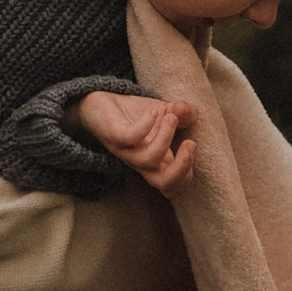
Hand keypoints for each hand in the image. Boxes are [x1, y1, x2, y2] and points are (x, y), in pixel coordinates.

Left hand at [72, 90, 196, 198]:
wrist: (98, 104)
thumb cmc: (134, 115)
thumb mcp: (164, 112)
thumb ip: (182, 113)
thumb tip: (189, 112)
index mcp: (156, 162)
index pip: (173, 186)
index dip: (187, 175)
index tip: (192, 144)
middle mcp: (141, 161)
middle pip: (163, 183)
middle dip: (182, 168)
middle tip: (191, 143)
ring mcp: (126, 150)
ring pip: (147, 160)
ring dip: (165, 138)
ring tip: (170, 116)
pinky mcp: (113, 135)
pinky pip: (129, 138)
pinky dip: (145, 126)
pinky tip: (153, 111)